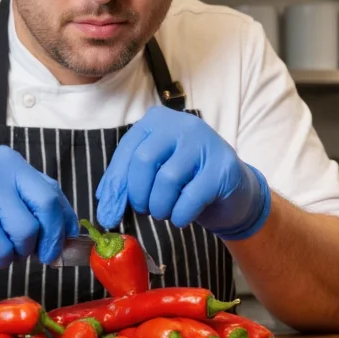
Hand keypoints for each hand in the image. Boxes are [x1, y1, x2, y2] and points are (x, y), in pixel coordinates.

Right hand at [0, 146, 78, 267]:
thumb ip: (27, 201)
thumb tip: (65, 229)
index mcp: (9, 161)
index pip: (51, 190)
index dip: (65, 219)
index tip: (67, 238)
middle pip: (47, 206)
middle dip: (52, 237)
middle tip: (47, 255)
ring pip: (26, 232)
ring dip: (21, 251)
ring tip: (5, 249)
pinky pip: (1, 249)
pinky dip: (1, 258)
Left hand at [96, 106, 269, 240]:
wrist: (233, 189)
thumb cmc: (186, 180)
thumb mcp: (153, 173)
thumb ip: (127, 184)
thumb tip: (105, 210)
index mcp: (158, 121)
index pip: (126, 150)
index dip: (116, 184)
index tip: (110, 211)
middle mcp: (182, 124)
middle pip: (144, 161)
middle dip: (138, 195)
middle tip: (145, 209)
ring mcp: (205, 143)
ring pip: (167, 180)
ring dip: (160, 207)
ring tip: (165, 212)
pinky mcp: (222, 167)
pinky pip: (191, 197)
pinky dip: (180, 215)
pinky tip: (182, 217)